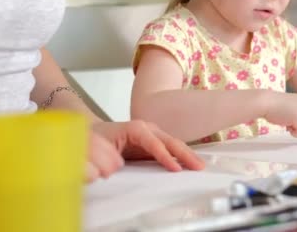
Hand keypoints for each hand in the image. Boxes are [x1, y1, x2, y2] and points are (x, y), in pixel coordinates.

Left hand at [87, 121, 204, 180]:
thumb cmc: (96, 139)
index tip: (175, 169)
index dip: (165, 156)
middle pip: (170, 141)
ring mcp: (153, 135)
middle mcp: (147, 129)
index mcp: (135, 129)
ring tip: (200, 166)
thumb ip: (104, 158)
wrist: (96, 133)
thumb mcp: (96, 147)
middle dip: (185, 154)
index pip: (154, 143)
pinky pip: (171, 150)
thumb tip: (114, 167)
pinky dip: (182, 157)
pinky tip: (191, 164)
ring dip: (188, 155)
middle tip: (198, 166)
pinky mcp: (155, 144)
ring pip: (174, 144)